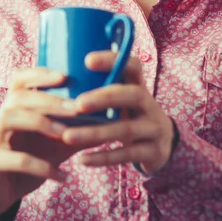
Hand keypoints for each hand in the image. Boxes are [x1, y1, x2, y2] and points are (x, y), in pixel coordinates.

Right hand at [0, 68, 80, 216]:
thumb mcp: (56, 144)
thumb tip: (111, 119)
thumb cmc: (30, 159)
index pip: (19, 79)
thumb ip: (78, 130)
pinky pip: (14, 160)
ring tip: (65, 135)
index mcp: (15, 107)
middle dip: (49, 100)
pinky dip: (40, 166)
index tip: (64, 75)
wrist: (1, 193)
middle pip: (18, 97)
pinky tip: (62, 175)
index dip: (39, 74)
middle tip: (76, 108)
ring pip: (8, 119)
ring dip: (40, 123)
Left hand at [61, 53, 174, 174]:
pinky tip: (82, 159)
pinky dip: (102, 157)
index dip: (113, 60)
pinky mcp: (154, 152)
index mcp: (140, 85)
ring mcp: (155, 128)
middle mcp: (151, 104)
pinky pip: (127, 154)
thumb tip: (60, 75)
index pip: (133, 65)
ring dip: (95, 133)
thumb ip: (103, 87)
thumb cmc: (130, 115)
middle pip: (132, 95)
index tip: (87, 60)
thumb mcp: (122, 99)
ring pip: (126, 129)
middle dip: (103, 99)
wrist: (161, 146)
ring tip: (68, 136)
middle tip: (77, 104)